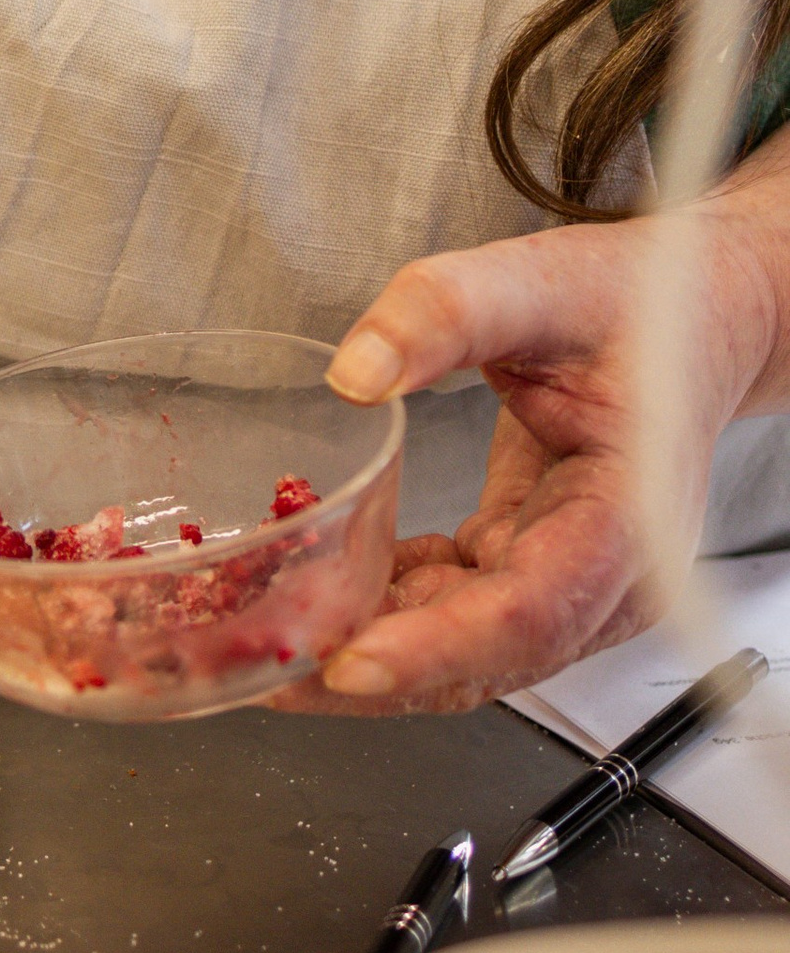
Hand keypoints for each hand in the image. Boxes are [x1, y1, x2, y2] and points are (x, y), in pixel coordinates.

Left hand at [272, 182, 786, 714]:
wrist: (695, 314)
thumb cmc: (635, 304)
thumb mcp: (534, 281)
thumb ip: (443, 314)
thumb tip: (354, 374)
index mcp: (627, 520)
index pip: (528, 612)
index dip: (434, 647)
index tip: (344, 662)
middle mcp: (610, 577)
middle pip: (485, 658)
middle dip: (372, 671)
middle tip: (258, 669)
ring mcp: (576, 585)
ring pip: (463, 651)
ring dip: (366, 648)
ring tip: (261, 638)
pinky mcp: (538, 570)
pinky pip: (455, 611)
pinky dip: (387, 611)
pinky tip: (315, 592)